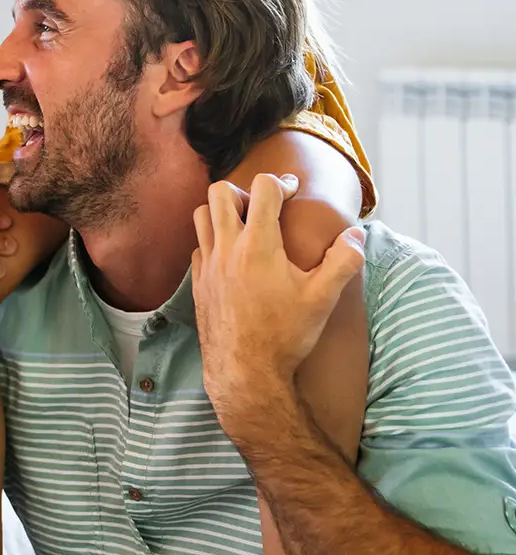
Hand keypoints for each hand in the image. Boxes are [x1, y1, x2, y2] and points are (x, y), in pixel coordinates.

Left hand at [191, 174, 365, 441]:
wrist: (246, 372)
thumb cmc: (286, 335)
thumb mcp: (323, 298)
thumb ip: (344, 261)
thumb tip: (357, 234)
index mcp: (258, 245)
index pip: (262, 187)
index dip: (281, 182)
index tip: (293, 192)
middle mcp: (227, 248)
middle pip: (220, 191)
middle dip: (244, 190)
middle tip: (265, 208)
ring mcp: (207, 264)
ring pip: (201, 214)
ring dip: (222, 211)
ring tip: (247, 227)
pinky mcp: (198, 281)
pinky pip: (198, 245)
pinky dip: (213, 240)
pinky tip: (233, 257)